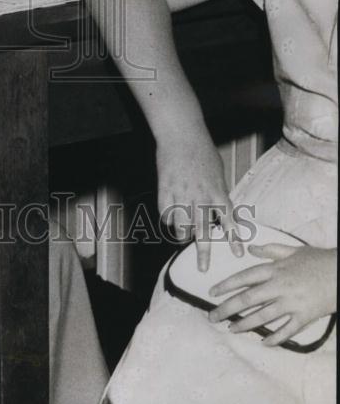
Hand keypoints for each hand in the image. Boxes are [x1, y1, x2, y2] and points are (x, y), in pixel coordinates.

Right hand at [156, 135, 242, 270]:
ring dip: (182, 235)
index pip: (228, 221)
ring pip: (181, 226)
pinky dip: (168, 219)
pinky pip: (166, 213)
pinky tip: (170, 219)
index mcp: (217, 192)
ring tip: (183, 238)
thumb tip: (220, 209)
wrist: (182, 135)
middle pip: (202, 231)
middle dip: (203, 252)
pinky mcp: (165, 190)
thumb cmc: (202, 151)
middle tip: (204, 268)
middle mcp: (200, 197)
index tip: (238, 254)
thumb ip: (218, 193)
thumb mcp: (218, 173)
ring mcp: (181, 195)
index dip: (233, 239)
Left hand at [208, 245, 336, 345]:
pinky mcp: (305, 317)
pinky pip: (288, 330)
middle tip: (212, 316)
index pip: (244, 278)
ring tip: (230, 329)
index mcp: (274, 270)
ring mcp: (292, 303)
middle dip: (227, 308)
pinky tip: (264, 342)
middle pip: (248, 299)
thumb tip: (250, 248)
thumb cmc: (317, 260)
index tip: (212, 293)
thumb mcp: (292, 250)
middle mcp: (279, 287)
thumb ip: (270, 249)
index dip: (226, 285)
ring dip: (245, 324)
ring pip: (263, 316)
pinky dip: (276, 338)